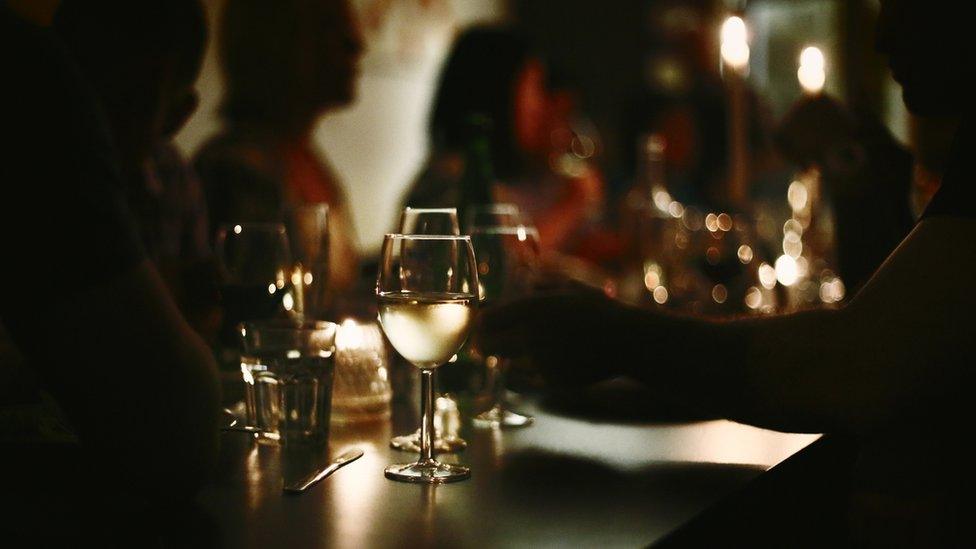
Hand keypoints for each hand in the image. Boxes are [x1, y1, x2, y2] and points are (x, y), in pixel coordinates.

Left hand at [474, 291, 637, 389]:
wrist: (627, 341)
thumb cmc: (598, 310)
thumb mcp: (569, 288)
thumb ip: (541, 285)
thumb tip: (522, 282)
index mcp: (533, 309)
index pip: (486, 320)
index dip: (480, 324)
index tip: (480, 325)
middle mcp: (531, 335)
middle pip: (487, 345)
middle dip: (484, 344)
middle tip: (484, 344)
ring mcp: (540, 361)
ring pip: (507, 362)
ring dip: (510, 357)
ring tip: (531, 347)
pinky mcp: (550, 381)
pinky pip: (530, 375)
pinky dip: (534, 369)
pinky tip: (556, 358)